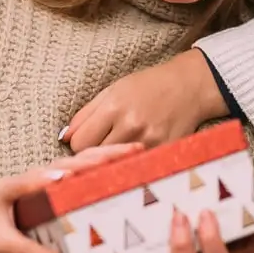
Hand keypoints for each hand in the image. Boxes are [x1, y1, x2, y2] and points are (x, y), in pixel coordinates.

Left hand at [62, 50, 228, 152]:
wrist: (189, 86)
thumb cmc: (148, 86)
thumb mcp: (113, 90)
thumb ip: (86, 114)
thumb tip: (64, 138)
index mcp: (114, 107)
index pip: (79, 143)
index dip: (80, 143)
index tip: (88, 139)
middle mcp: (131, 125)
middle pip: (95, 158)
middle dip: (95, 153)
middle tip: (105, 144)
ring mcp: (149, 141)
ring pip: (115, 165)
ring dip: (114, 160)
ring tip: (122, 148)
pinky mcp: (164, 151)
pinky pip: (138, 166)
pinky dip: (134, 163)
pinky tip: (138, 152)